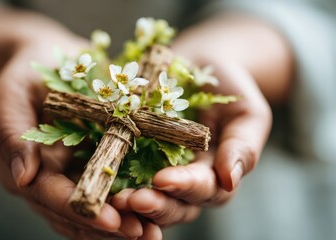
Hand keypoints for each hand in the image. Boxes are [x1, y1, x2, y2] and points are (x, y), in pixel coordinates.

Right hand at [0, 7, 146, 238]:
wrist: (53, 59)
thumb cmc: (28, 74)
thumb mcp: (9, 95)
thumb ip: (11, 134)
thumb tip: (22, 178)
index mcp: (25, 168)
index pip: (51, 197)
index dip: (81, 210)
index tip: (112, 220)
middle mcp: (49, 180)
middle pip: (75, 215)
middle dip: (108, 227)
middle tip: (142, 234)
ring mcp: (74, 176)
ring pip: (95, 211)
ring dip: (123, 224)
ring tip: (153, 232)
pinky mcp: (97, 164)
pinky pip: (114, 190)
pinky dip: (132, 202)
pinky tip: (157, 209)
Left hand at [112, 60, 271, 228]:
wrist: (200, 64)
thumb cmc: (229, 88)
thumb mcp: (246, 112)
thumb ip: (243, 146)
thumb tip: (230, 179)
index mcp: (215, 175)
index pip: (203, 190)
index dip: (184, 188)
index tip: (163, 180)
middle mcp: (185, 181)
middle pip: (173, 206)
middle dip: (153, 205)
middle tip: (130, 200)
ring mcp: (156, 170)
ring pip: (145, 200)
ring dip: (128, 204)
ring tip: (110, 200)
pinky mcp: (133, 155)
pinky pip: (120, 174)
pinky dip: (109, 181)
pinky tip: (95, 179)